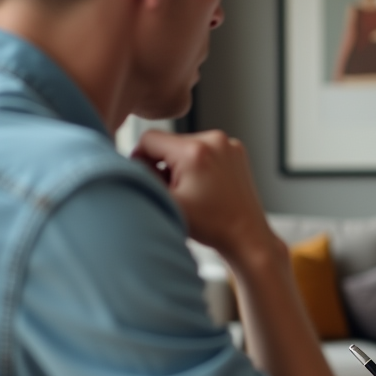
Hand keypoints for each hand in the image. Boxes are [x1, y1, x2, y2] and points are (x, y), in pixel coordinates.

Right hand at [130, 129, 275, 261]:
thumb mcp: (167, 203)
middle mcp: (214, 140)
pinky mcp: (236, 151)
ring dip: (179, 164)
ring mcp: (228, 144)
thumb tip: (128, 162)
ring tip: (191, 191)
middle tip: (173, 191)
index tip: (149, 181)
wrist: (247, 236)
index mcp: (195, 151)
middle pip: (168, 141)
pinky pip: (204, 150)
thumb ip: (143, 179)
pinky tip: (203, 187)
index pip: (149, 139)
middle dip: (162, 164)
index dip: (140, 159)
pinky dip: (197, 165)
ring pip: (185, 145)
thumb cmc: (211, 226)